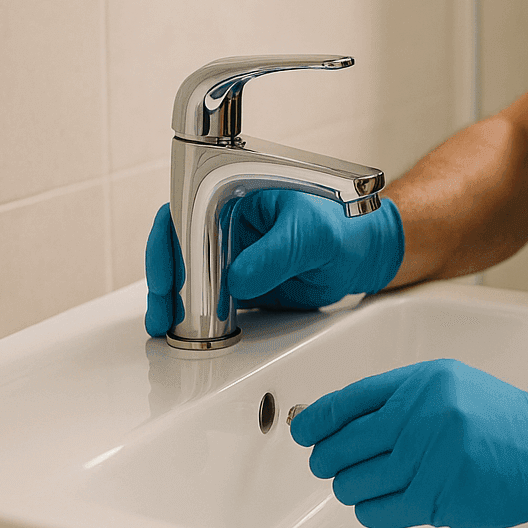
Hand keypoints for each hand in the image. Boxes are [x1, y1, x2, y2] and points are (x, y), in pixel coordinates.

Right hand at [144, 191, 404, 337]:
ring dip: (174, 301)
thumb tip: (239, 279)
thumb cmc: (344, 228)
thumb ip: (278, 254)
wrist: (365, 255)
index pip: (188, 211)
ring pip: (188, 276)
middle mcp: (227, 225)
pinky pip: (209, 297)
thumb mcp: (312, 235)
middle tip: (162, 310)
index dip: (168, 240)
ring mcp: (231, 255)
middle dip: (165, 279)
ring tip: (166, 326)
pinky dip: (195, 314)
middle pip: (179, 247)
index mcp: (238, 197)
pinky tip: (187, 331)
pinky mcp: (240, 284)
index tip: (166, 272)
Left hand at [289, 359, 527, 527]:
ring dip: (351, 488)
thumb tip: (335, 422)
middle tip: (332, 465)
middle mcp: (425, 415)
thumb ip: (400, 399)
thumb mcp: (451, 387)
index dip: (315, 422)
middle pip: (341, 446)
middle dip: (328, 460)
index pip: (346, 402)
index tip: (304, 434)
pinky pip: (377, 511)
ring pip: (354, 483)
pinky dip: (371, 510)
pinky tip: (384, 501)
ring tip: (368, 484)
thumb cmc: (502, 421)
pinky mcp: (439, 497)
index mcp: (424, 381)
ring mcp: (432, 457)